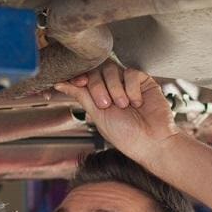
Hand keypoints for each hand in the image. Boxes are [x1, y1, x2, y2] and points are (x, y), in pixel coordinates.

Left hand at [53, 62, 182, 161]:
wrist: (152, 142)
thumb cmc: (126, 135)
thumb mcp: (97, 116)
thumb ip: (81, 96)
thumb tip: (60, 84)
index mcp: (99, 97)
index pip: (85, 77)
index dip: (80, 77)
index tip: (79, 83)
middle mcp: (112, 88)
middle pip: (97, 71)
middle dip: (98, 87)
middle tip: (106, 104)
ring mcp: (127, 84)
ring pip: (112, 70)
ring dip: (115, 89)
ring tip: (123, 106)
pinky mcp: (143, 81)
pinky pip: (131, 73)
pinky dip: (131, 88)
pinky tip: (137, 102)